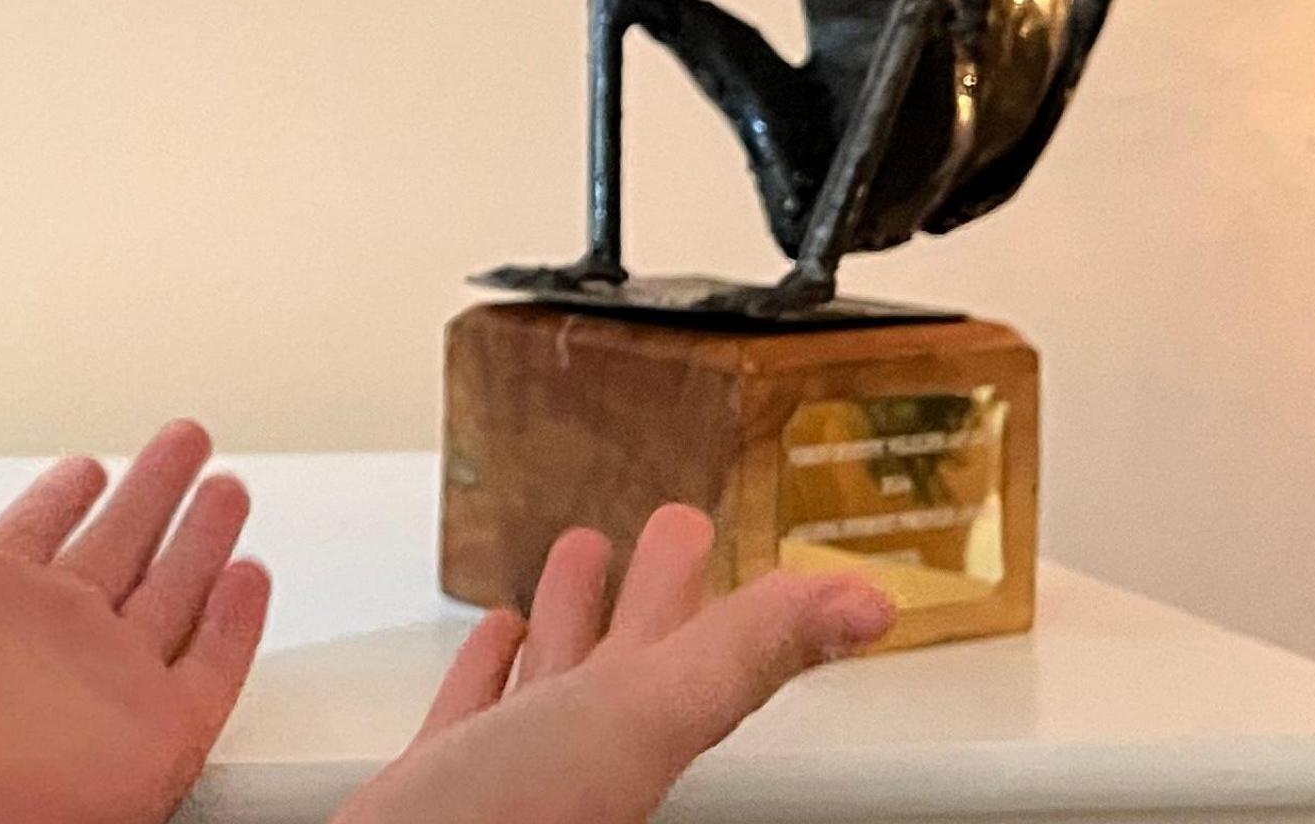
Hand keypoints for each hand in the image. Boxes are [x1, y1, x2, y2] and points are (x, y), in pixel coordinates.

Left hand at [0, 411, 270, 823]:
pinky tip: (248, 577)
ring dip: (203, 540)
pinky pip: (214, 666)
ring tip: (226, 489)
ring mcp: (108, 683)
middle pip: (120, 545)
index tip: (87, 462)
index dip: (65, 491)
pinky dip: (238, 621)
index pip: (42, 526)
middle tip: (184, 444)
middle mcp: (51, 639)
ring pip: (174, 593)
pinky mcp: (159, 732)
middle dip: (153, 492)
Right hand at [333, 506, 896, 823]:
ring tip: (579, 555)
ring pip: (559, 678)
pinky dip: (488, 667)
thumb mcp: (638, 719)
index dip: (712, 586)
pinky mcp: (446, 778)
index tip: (723, 527)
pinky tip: (494, 637)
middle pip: (635, 654)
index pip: (697, 645)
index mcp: (640, 728)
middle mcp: (586, 748)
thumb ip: (741, 658)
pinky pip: (476, 710)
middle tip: (668, 521)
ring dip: (572, 615)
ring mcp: (516, 765)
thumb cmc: (507, 822)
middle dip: (650, 585)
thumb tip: (868, 609)